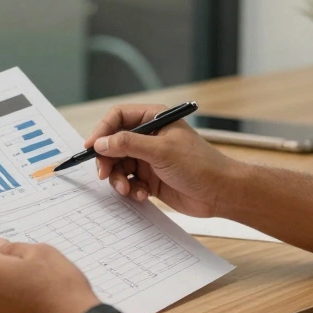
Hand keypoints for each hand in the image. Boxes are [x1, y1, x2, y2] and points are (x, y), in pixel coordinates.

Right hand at [88, 104, 241, 217]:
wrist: (221, 193)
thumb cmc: (200, 165)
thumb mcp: (161, 151)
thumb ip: (128, 144)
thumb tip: (101, 143)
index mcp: (155, 119)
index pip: (119, 117)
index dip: (102, 131)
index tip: (91, 147)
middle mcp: (150, 137)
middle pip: (114, 144)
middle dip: (107, 160)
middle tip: (103, 174)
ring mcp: (149, 158)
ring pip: (119, 165)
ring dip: (118, 179)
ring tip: (127, 189)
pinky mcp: (151, 179)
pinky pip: (129, 182)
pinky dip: (130, 189)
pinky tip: (142, 195)